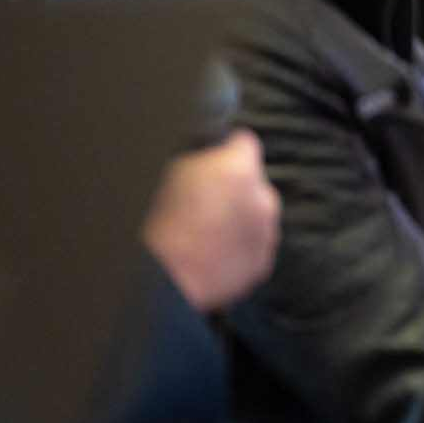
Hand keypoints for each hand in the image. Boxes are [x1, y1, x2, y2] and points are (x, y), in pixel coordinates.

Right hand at [142, 129, 280, 311]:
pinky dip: (237, 247)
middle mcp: (262, 197)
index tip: (213, 158)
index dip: (225, 150)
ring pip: (255, 216)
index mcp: (239, 168)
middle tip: (200, 203)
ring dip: (237, 219)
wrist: (163, 280)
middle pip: (252, 182)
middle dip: (232, 188)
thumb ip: (198, 157)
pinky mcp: (261, 263)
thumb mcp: (171, 172)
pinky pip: (253, 246)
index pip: (244, 142)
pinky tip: (210, 253)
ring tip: (202, 233)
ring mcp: (266, 233)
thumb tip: (205, 152)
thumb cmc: (158, 225)